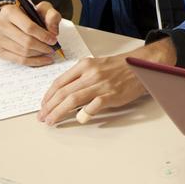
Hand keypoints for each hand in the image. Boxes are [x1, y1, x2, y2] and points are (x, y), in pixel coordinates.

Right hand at [0, 1, 61, 66]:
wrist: (11, 20)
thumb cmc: (29, 14)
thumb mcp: (42, 9)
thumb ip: (52, 16)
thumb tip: (54, 32)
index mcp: (10, 12)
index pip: (29, 28)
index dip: (44, 36)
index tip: (54, 40)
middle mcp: (0, 25)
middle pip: (26, 42)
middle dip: (43, 47)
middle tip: (53, 48)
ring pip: (23, 52)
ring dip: (39, 54)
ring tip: (48, 52)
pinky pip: (19, 60)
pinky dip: (34, 62)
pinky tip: (44, 60)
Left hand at [37, 38, 176, 124]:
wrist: (142, 65)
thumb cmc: (119, 67)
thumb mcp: (96, 65)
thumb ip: (80, 77)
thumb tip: (64, 94)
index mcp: (84, 65)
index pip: (59, 82)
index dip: (47, 97)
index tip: (43, 106)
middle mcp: (90, 74)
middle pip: (62, 93)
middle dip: (48, 107)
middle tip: (43, 117)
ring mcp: (101, 84)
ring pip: (72, 100)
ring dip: (58, 113)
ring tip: (52, 120)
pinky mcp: (111, 95)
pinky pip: (92, 107)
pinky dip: (83, 114)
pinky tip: (78, 119)